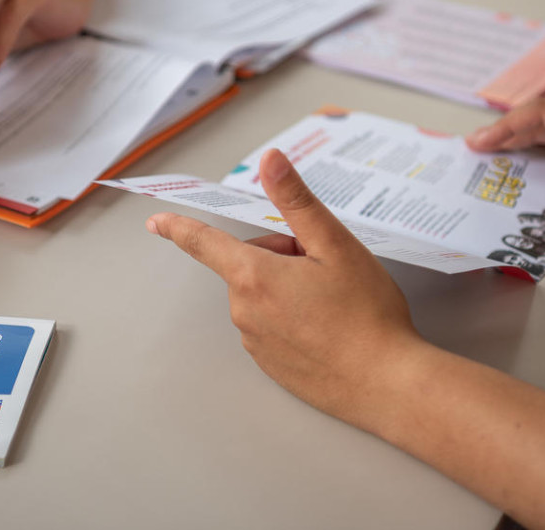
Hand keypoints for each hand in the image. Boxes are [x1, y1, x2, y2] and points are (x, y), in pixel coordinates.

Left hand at [147, 149, 423, 431]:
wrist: (388, 384)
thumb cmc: (366, 313)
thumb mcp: (335, 245)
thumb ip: (296, 200)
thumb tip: (270, 161)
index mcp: (254, 277)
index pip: (204, 243)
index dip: (179, 228)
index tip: (156, 222)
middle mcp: (245, 312)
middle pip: (251, 265)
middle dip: (284, 258)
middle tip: (328, 272)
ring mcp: (256, 344)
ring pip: (264, 297)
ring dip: (290, 290)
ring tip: (335, 305)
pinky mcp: (272, 367)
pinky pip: (273, 328)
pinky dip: (295, 321)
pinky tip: (330, 330)